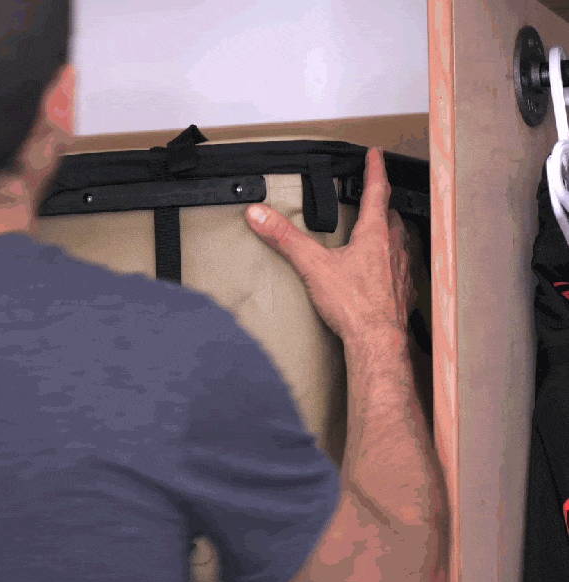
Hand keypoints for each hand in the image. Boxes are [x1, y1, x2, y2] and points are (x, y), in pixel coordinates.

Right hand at [245, 146, 417, 342]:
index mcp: (374, 235)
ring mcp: (403, 269)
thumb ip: (285, 239)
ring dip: (390, 234)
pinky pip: (404, 269)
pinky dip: (394, 264)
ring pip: (401, 241)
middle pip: (392, 216)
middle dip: (383, 205)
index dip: (375, 170)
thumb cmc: (354, 306)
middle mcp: (394, 247)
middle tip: (375, 198)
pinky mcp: (405, 291)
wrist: (377, 341)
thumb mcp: (312, 266)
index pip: (376, 191)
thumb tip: (261, 216)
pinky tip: (384, 274)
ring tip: (378, 236)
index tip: (375, 155)